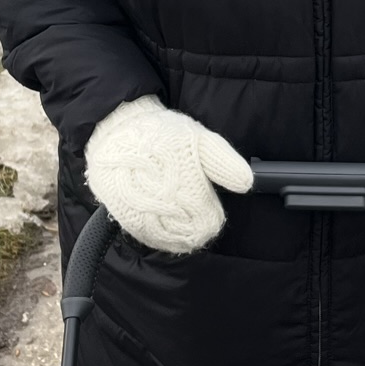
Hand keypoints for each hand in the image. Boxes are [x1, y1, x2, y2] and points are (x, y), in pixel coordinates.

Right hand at [84, 96, 253, 253]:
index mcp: (185, 182)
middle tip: (196, 218)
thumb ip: (222, 162)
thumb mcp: (199, 139)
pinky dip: (155, 234)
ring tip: (180, 224)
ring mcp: (139, 209)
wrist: (118, 128)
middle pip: (188, 233)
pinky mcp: (122, 212)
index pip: (206, 221)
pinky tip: (162, 227)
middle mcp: (161, 199)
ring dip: (176, 234)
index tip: (211, 210)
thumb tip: (247, 183)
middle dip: (195, 227)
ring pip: (166, 237)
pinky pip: (144, 234)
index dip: (211, 218)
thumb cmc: (163, 134)